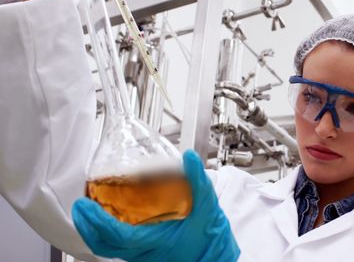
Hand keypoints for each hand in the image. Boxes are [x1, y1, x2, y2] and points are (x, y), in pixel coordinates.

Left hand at [72, 150, 240, 261]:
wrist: (218, 259)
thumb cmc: (211, 240)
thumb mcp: (208, 207)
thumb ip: (198, 181)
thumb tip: (189, 158)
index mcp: (154, 242)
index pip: (116, 234)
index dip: (96, 220)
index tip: (84, 205)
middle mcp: (144, 252)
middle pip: (103, 244)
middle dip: (86, 225)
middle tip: (79, 205)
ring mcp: (143, 255)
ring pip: (108, 247)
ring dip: (94, 229)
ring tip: (89, 209)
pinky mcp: (146, 254)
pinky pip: (118, 247)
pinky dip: (108, 233)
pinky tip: (112, 218)